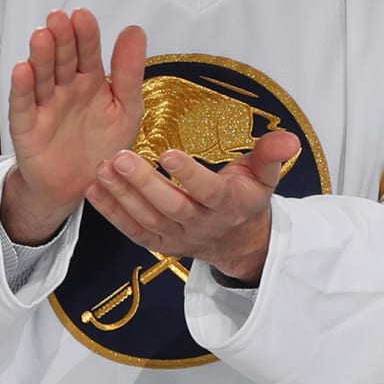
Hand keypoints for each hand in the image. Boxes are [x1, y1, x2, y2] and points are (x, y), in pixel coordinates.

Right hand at [2, 8, 146, 244]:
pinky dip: (22, 88)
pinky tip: (22, 70)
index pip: (87, 52)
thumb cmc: (102, 146)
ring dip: (40, 57)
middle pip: (62, 59)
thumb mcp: (126, 108)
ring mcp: (44, 105)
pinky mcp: (27, 127)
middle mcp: (65, 88)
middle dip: (61, 38)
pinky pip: (24, 105)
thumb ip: (129, 71)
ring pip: (42, 77)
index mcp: (90, 81)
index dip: (85, 35)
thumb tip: (134, 30)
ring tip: (41, 36)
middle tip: (59, 18)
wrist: (78, 188)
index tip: (83, 15)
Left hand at [86, 130, 299, 283]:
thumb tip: (289, 139)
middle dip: (144, 183)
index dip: (190, 175)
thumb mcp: (263, 176)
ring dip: (122, 195)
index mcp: (228, 205)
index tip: (169, 153)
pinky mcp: (158, 244)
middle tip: (120, 157)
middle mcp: (202, 225)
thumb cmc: (245, 198)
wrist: (238, 242)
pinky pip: (131, 230)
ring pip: (147, 219)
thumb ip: (270, 155)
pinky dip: (111, 212)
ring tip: (102, 168)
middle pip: (171, 206)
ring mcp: (177, 237)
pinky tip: (94, 189)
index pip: (208, 191)